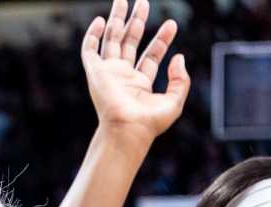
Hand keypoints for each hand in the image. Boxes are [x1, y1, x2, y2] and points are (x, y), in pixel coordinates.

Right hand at [81, 0, 189, 143]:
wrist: (128, 130)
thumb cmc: (150, 123)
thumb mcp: (175, 100)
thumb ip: (180, 79)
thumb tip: (179, 57)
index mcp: (140, 84)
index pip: (151, 55)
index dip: (162, 39)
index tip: (172, 23)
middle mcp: (123, 76)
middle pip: (129, 42)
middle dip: (137, 21)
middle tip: (143, 2)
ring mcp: (108, 73)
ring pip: (111, 40)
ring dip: (117, 20)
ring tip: (123, 0)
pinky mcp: (95, 72)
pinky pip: (90, 50)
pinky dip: (92, 35)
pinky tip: (101, 20)